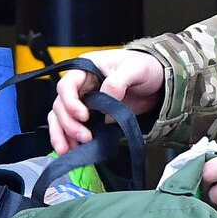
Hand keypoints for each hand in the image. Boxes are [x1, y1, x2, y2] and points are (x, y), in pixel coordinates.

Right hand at [47, 49, 164, 153]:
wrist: (156, 82)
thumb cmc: (144, 67)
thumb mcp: (136, 69)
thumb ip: (119, 81)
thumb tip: (105, 96)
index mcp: (86, 68)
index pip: (67, 85)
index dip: (70, 102)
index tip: (83, 116)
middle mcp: (80, 85)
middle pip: (60, 105)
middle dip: (69, 124)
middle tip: (84, 137)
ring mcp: (83, 101)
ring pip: (60, 118)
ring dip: (63, 135)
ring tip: (70, 150)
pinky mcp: (89, 116)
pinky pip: (71, 127)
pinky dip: (68, 139)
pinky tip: (73, 150)